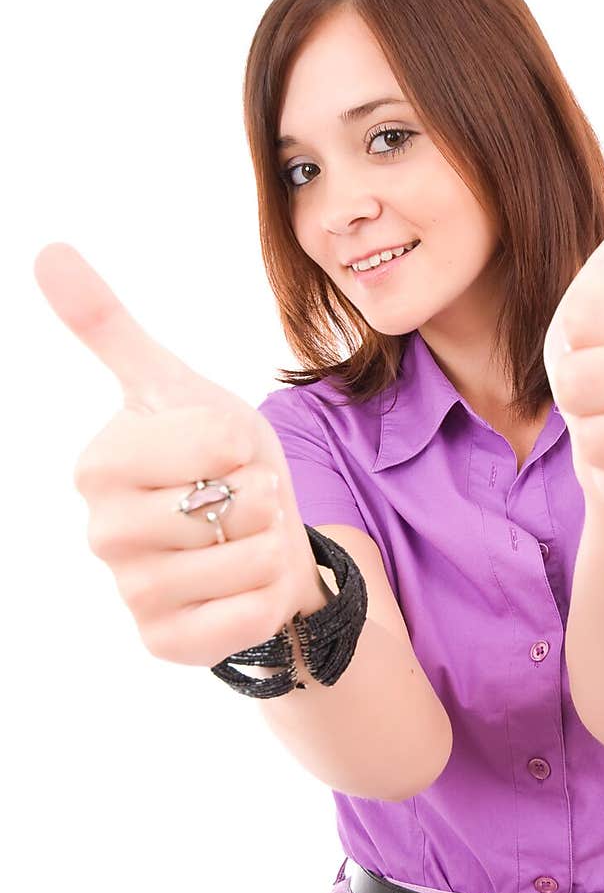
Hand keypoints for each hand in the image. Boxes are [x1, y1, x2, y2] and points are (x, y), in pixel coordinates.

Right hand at [33, 243, 316, 665]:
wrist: (250, 539)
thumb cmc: (213, 459)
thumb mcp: (175, 385)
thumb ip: (109, 325)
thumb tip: (46, 249)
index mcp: (99, 464)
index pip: (217, 441)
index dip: (242, 445)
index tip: (219, 455)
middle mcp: (101, 532)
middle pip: (236, 502)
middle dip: (259, 497)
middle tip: (232, 503)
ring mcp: (131, 593)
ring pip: (250, 559)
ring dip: (269, 545)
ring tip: (239, 542)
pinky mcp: (166, 643)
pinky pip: (251, 616)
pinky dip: (268, 596)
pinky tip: (242, 586)